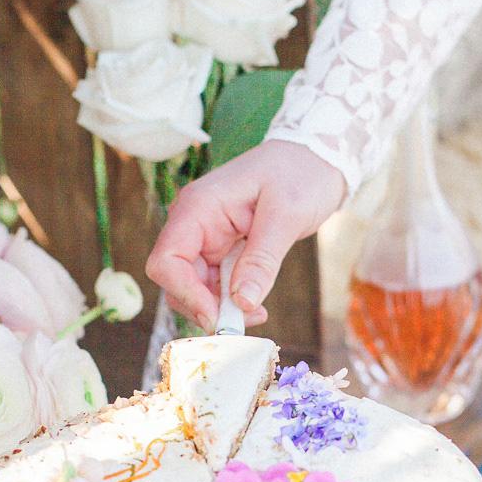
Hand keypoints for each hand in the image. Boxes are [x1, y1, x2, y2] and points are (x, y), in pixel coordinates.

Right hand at [146, 139, 346, 331]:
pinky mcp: (221, 250)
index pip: (167, 261)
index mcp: (198, 207)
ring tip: (256, 313)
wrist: (315, 159)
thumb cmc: (300, 174)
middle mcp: (194, 223)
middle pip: (176, 280)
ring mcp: (206, 238)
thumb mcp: (286, 215)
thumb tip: (242, 301)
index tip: (217, 317)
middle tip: (242, 323)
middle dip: (203, 306)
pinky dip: (230, 301)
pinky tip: (255, 304)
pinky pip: (214, 285)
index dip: (185, 294)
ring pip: (194, 288)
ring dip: (218, 308)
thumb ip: (262, 259)